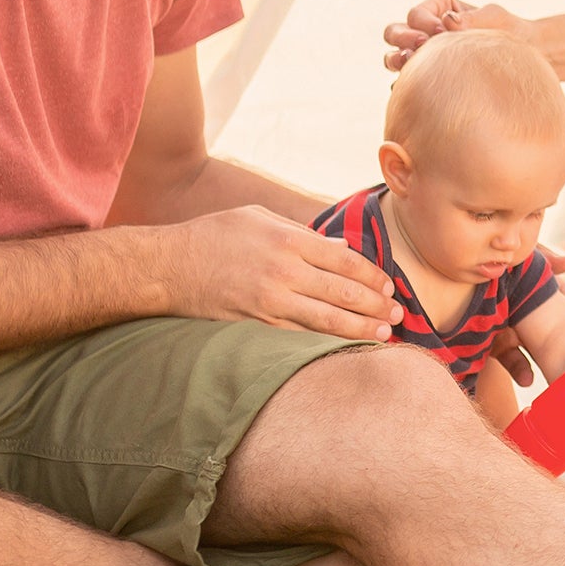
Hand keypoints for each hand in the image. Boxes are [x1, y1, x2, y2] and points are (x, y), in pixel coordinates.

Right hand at [163, 206, 401, 340]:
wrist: (166, 266)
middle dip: (376, 305)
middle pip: (343, 292)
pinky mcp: (255, 323)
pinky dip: (325, 342)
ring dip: (360, 329)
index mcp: (288, 239)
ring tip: (383, 335)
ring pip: (326, 319)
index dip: (372, 277)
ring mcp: (269, 299)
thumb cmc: (214, 236)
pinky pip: (299, 335)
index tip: (389, 287)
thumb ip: (303, 231)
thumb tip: (341, 247)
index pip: (345, 260)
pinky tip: (344, 347)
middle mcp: (283, 270)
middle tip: (398, 315)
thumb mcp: (259, 218)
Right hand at [383, 0, 536, 72]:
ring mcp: (422, 57)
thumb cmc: (509, 32)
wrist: (524, 58)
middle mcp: (424, 32)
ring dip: (397, 60)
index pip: (416, 14)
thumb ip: (472, 19)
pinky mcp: (426, 80)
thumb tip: (448, 22)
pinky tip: (416, 88)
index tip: (443, 32)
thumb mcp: (494, 19)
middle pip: (394, 32)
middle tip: (421, 46)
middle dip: (403, 38)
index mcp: (438, 11)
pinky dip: (406, 85)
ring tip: (411, 64)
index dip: (424, 22)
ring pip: (393, 57)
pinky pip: (406, 84)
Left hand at [487, 247, 564, 389]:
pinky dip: (521, 371)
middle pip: (559, 331)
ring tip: (557, 375)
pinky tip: (527, 379)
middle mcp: (530, 314)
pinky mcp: (495, 346)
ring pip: (538, 351)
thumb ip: (543, 259)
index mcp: (539, 293)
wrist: (443, 286)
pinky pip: (512, 361)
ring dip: (547, 364)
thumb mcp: (518, 260)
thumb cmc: (485, 265)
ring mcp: (514, 332)